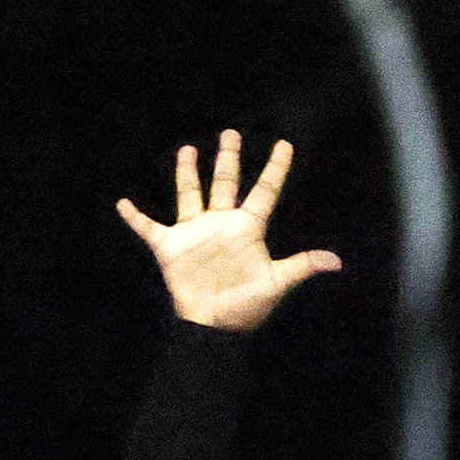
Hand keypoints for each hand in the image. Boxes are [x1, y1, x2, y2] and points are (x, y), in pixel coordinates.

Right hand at [116, 132, 341, 334]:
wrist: (213, 326)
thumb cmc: (245, 307)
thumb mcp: (275, 284)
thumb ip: (301, 266)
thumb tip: (336, 262)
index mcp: (247, 229)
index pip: (265, 192)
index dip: (275, 169)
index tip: (285, 145)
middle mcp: (221, 224)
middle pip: (226, 183)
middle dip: (228, 159)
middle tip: (231, 133)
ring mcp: (195, 233)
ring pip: (190, 194)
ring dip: (187, 173)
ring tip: (187, 149)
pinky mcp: (170, 246)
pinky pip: (148, 227)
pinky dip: (134, 217)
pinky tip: (122, 202)